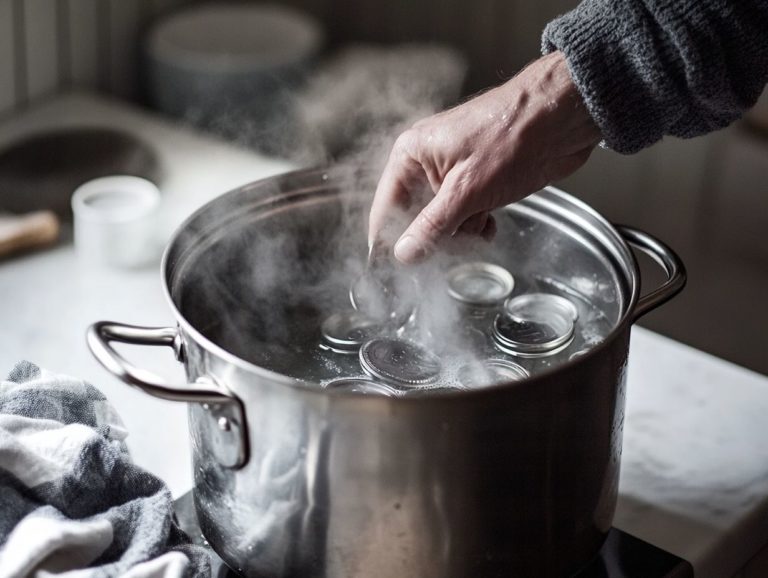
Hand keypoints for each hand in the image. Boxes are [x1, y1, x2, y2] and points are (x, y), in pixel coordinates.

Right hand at [369, 51, 601, 263]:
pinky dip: (476, 226)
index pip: (385, 207)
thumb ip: (431, 226)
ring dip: (460, 232)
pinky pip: (464, 216)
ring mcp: (453, 174)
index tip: (390, 270)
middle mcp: (427, 164)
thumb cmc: (512, 136)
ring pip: (442, 221)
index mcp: (412, 155)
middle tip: (453, 243)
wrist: (561, 119)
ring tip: (480, 224)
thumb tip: (403, 253)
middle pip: (413, 218)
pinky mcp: (477, 182)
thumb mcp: (466, 191)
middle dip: (434, 236)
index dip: (387, 240)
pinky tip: (490, 223)